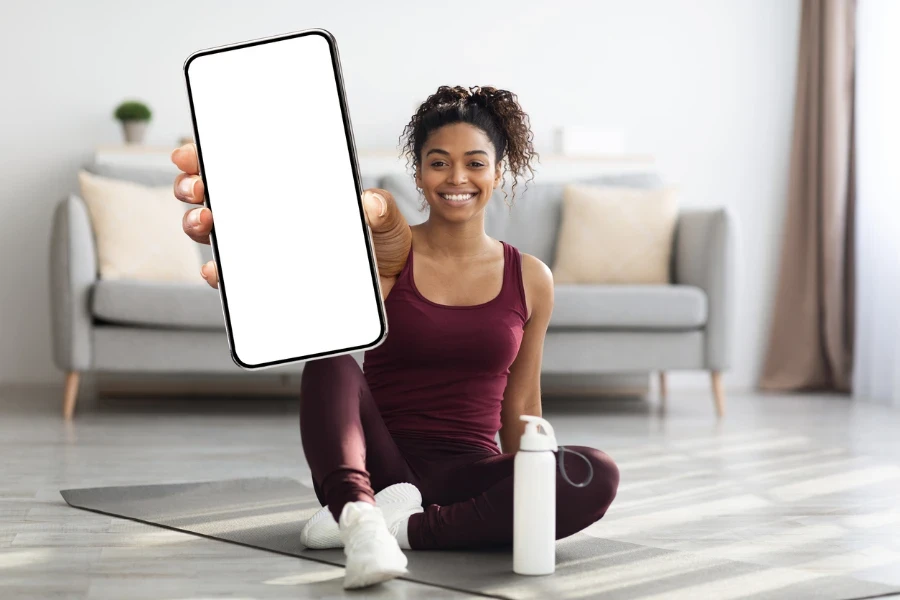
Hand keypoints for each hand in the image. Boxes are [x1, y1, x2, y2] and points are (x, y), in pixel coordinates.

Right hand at [170, 143, 410, 292]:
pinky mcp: (270, 283)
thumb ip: (380, 209)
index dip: (208, 158)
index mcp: (291, 191)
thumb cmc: (384, 243)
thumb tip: (368, 203)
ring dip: (199, 226)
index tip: (190, 153)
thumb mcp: (386, 219)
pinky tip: (217, 268)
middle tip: (197, 187)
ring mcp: (267, 249)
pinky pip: (236, 278)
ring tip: (205, 222)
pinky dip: (220, 273)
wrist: (394, 286)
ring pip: (217, 234)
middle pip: (216, 197)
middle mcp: (271, 218)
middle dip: (194, 188)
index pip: (242, 167)